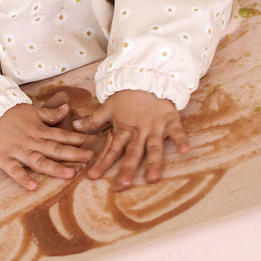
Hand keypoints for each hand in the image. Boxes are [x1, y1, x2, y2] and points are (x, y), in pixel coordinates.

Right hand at [0, 102, 93, 189]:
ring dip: (55, 168)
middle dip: (74, 154)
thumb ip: (50, 114)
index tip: (92, 142)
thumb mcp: (32, 111)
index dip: (78, 139)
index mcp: (39, 130)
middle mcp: (31, 142)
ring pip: (39, 161)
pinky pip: (15, 171)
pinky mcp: (5, 160)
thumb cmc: (10, 114)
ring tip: (70, 174)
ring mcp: (19, 152)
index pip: (62, 135)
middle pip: (55, 149)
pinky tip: (34, 186)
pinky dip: (23, 179)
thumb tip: (67, 108)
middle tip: (90, 158)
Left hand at [72, 90, 189, 189]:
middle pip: (132, 153)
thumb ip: (94, 120)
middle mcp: (139, 131)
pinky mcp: (170, 120)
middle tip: (122, 185)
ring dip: (154, 162)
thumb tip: (75, 126)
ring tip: (153, 178)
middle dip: (127, 169)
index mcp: (123, 129)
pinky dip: (181, 140)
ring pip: (154, 147)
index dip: (101, 163)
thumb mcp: (109, 107)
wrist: (147, 76)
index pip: (111, 149)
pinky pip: (177, 131)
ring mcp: (155, 126)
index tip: (92, 177)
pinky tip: (185, 151)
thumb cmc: (127, 94)